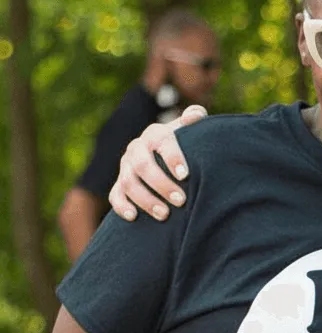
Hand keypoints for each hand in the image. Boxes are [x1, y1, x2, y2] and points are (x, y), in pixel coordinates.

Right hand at [108, 105, 205, 222]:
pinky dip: (122, 206)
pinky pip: (114, 195)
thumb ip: (195, 121)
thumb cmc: (184, 148)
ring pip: (129, 182)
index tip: (185, 175)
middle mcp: (137, 149)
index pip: (161, 141)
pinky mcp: (119, 185)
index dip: (172, 157)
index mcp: (155, 134)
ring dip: (146, 200)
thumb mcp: (190, 134)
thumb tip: (196, 115)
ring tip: (165, 215)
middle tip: (181, 200)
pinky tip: (134, 217)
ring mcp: (125, 167)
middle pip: (143, 165)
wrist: (167, 162)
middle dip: (161, 184)